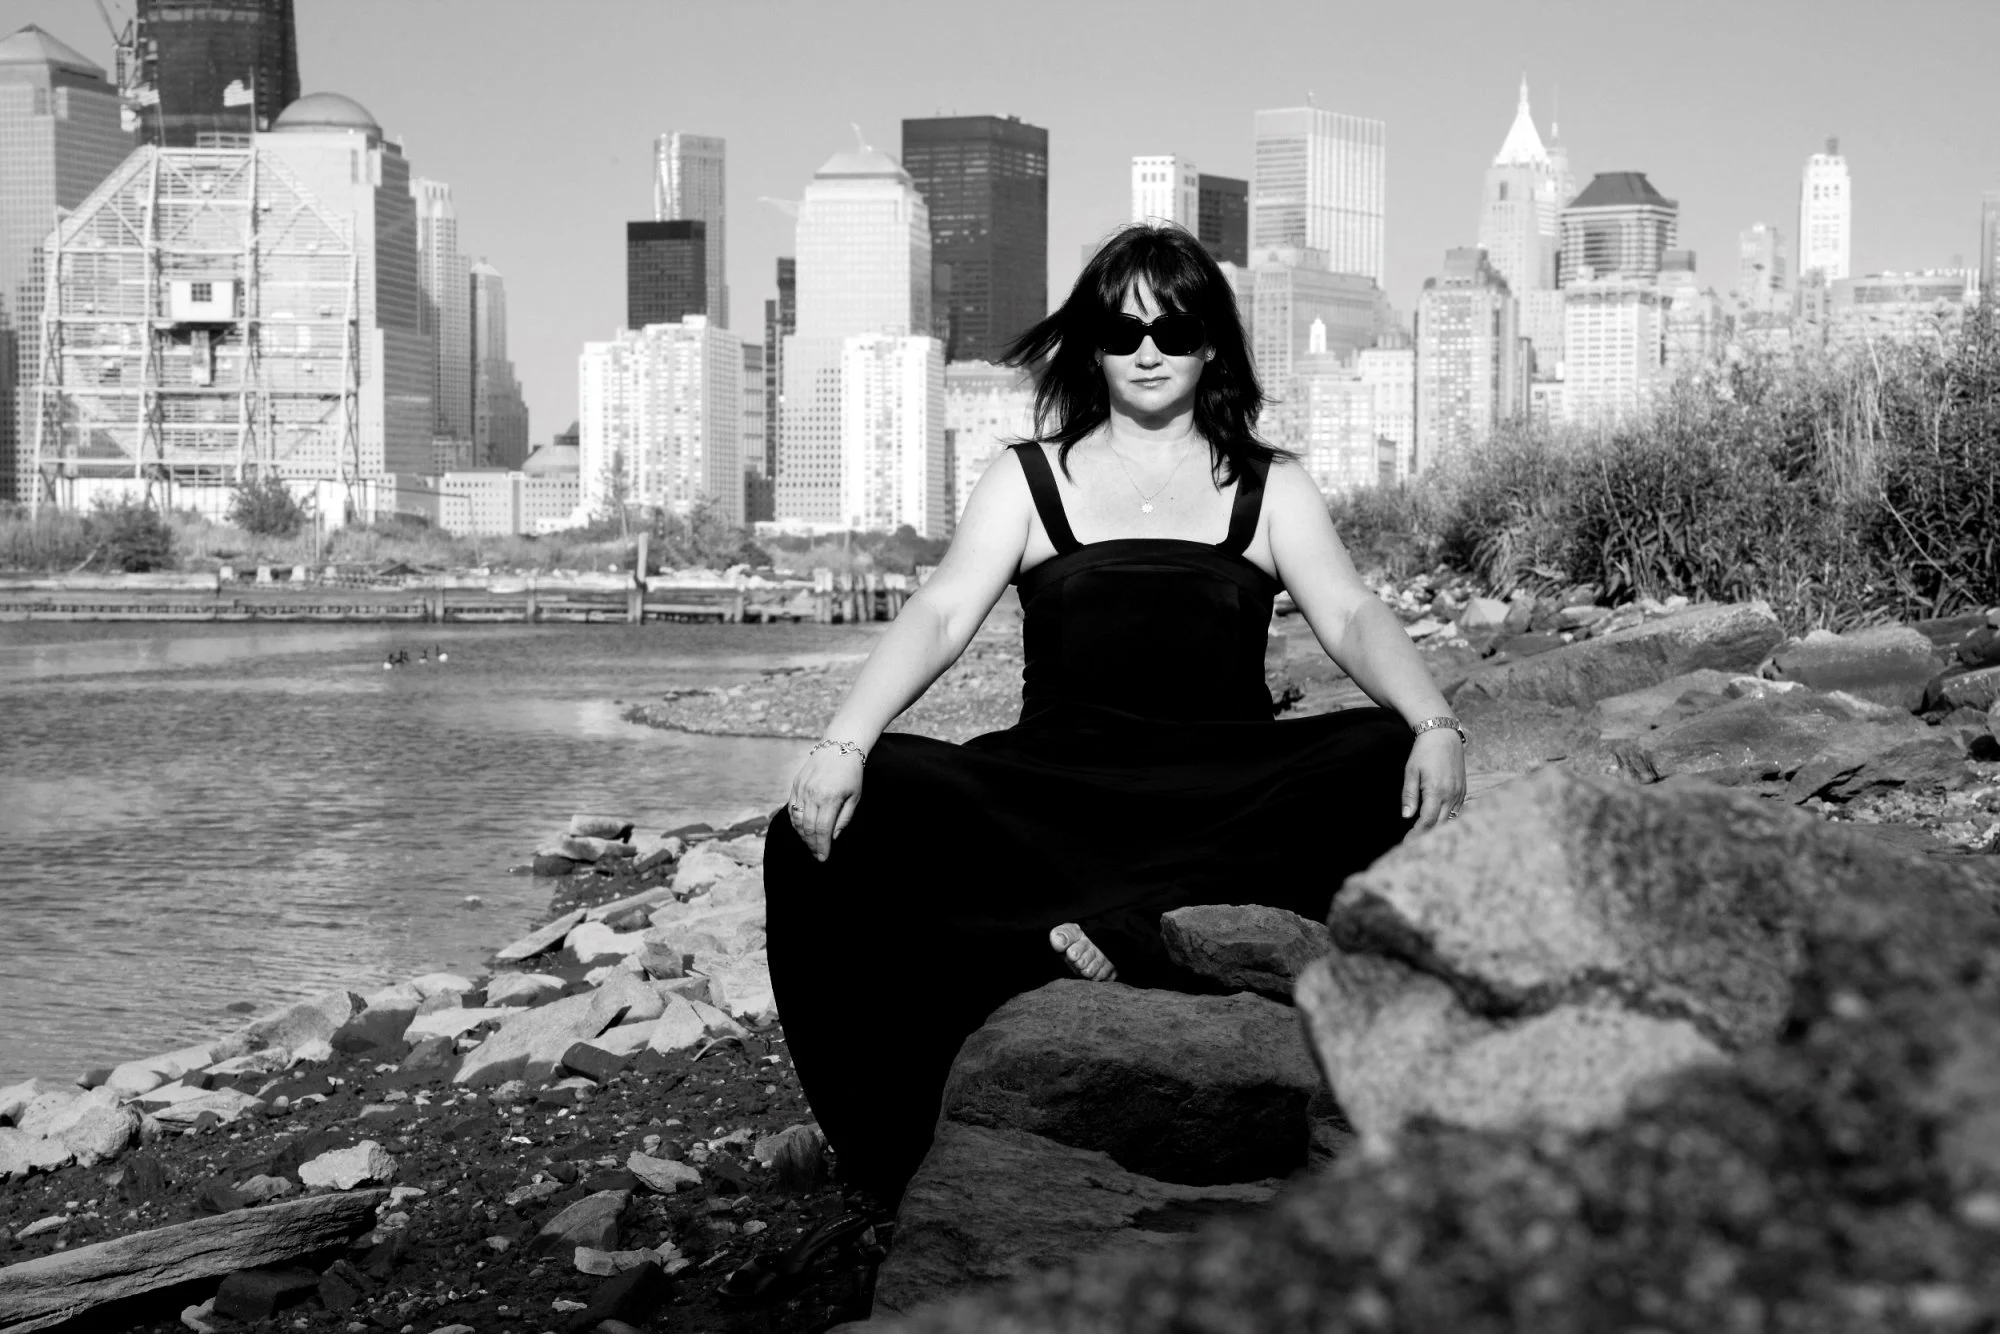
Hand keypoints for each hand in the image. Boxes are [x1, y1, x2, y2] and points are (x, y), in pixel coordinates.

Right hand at [786, 747, 863, 862]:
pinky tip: (801, 829)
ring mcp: (802, 789)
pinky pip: (791, 808)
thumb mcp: (855, 796)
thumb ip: (844, 818)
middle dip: (812, 845)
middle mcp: (812, 794)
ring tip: (810, 845)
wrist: (839, 746)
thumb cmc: (851, 773)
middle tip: (817, 855)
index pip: (822, 830)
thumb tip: (833, 836)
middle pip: (808, 828)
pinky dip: (794, 822)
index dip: (822, 846)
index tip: (824, 858)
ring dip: (802, 836)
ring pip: (796, 820)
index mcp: (829, 798)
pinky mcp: (796, 785)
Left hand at [1400, 728, 1466, 839]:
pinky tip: (1437, 822)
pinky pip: (1457, 811)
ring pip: (1450, 819)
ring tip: (1424, 836)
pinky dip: (1447, 819)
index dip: (1417, 834)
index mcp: (1436, 791)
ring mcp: (1459, 793)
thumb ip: (1409, 795)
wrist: (1443, 735)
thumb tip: (1406, 816)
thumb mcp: (1411, 771)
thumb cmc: (1424, 752)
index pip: (1427, 821)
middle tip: (1414, 843)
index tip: (1407, 843)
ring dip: (1438, 829)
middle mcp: (1451, 794)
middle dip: (1427, 835)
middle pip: (1440, 824)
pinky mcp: (1463, 790)